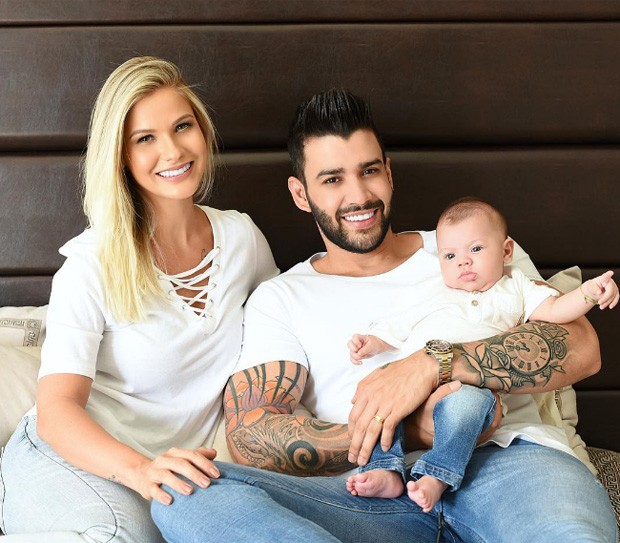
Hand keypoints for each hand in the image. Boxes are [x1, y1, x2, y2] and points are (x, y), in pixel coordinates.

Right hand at [131, 447, 218, 504]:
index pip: (192, 455)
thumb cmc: (168, 467)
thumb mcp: (182, 459)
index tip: (217, 474)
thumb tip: (214, 452)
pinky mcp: (146, 486)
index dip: (205, 464)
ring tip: (190, 491)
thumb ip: (198, 455)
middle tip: (207, 484)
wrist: (140, 473)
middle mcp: (164, 460)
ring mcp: (154, 472)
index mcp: (175, 453)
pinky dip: (161, 495)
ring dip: (178, 483)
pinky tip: (170, 501)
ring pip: (166, 476)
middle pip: (181, 464)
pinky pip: (153, 490)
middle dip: (195, 474)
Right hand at [347, 334, 393, 364]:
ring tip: (361, 358)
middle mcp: (356, 342)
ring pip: (351, 353)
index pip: (354, 337)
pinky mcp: (356, 354)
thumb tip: (359, 353)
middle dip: (353, 350)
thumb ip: (365, 349)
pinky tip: (360, 362)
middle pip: (349, 344)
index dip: (355, 342)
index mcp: (360, 337)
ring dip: (355, 357)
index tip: (360, 346)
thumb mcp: (371, 345)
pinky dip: (355, 362)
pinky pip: (352, 359)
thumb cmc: (374, 343)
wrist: (377, 347)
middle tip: (359, 353)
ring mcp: (355, 349)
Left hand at [348, 349, 436, 465]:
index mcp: (365, 390)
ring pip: (371, 431)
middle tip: (352, 458)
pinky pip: (388, 428)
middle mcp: (372, 397)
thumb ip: (363, 388)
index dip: (351, 432)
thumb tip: (353, 401)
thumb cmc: (401, 371)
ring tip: (364, 460)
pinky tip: (384, 448)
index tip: (352, 442)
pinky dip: (385, 440)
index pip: (353, 416)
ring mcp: (384, 404)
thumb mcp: (376, 375)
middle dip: (355, 445)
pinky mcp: (398, 409)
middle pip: (359, 426)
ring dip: (366, 448)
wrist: (421, 367)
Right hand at [402, 384, 500, 449]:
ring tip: (490, 398)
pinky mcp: (461, 437)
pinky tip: (480, 407)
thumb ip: (441, 393)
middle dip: (496, 408)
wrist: (410, 435)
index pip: (490, 422)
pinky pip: (479, 428)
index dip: (496, 408)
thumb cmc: (418, 421)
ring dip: (490, 413)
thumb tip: (458, 383)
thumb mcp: (427, 404)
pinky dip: (483, 417)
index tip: (496, 394)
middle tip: (496, 393)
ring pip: (486, 427)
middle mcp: (467, 438)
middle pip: (492, 425)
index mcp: (463, 431)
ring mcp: (465, 438)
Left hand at [584, 270, 618, 309]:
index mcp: (603, 278)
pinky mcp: (616, 292)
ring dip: (607, 302)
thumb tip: (599, 292)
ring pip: (613, 296)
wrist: (596, 289)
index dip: (608, 275)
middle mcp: (610, 282)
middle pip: (610, 291)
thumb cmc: (593, 286)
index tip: (610, 272)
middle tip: (599, 303)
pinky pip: (616, 298)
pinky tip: (610, 306)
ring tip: (601, 307)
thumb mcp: (591, 287)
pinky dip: (613, 303)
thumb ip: (594, 289)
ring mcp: (614, 287)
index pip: (606, 276)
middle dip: (605, 298)